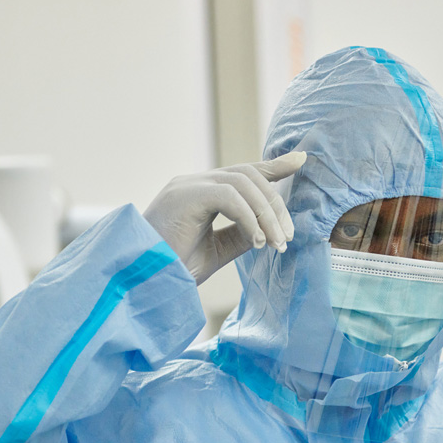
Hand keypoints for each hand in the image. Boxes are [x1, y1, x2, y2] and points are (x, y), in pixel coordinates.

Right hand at [144, 151, 306, 283]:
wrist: (142, 281)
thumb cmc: (173, 269)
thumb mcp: (216, 251)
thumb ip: (240, 234)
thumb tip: (269, 228)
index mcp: (200, 192)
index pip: (243, 173)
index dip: (273, 166)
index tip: (300, 161)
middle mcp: (194, 182)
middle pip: (249, 175)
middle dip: (275, 204)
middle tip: (287, 237)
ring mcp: (188, 186)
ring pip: (243, 183)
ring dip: (266, 214)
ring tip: (276, 244)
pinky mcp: (186, 195)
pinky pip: (230, 197)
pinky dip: (250, 218)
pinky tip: (257, 242)